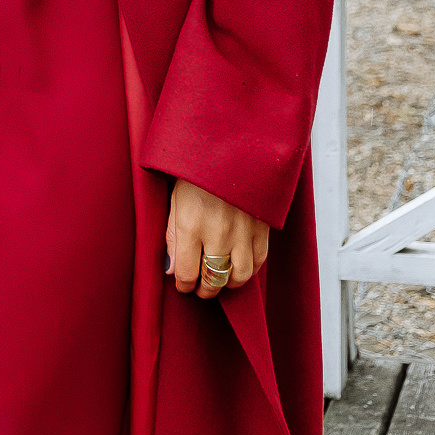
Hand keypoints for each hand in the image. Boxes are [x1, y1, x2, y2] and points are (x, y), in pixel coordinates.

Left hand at [165, 178, 268, 298]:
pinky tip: (238, 265)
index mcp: (190, 224)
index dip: (183, 285)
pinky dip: (248, 270)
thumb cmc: (197, 170)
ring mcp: (243, 232)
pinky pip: (259, 262)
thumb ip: (172, 237)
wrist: (234, 145)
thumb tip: (171, 271)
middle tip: (200, 287)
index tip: (183, 284)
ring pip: (238, 277)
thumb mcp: (174, 199)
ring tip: (219, 278)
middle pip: (212, 279)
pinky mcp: (262, 228)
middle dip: (204, 289)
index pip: (186, 273)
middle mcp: (217, 232)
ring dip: (227, 283)